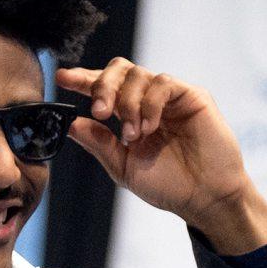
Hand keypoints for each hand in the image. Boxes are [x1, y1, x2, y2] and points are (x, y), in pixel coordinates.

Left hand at [56, 59, 266, 252]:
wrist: (204, 197)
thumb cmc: (168, 184)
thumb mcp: (123, 165)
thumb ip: (98, 142)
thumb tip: (69, 123)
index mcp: (129, 114)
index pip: (103, 87)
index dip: (82, 79)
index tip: (62, 78)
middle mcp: (147, 100)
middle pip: (118, 70)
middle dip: (102, 86)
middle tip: (100, 112)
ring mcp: (170, 97)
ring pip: (138, 75)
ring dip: (128, 103)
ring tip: (133, 134)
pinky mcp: (191, 96)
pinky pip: (163, 84)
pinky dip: (149, 104)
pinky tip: (149, 127)